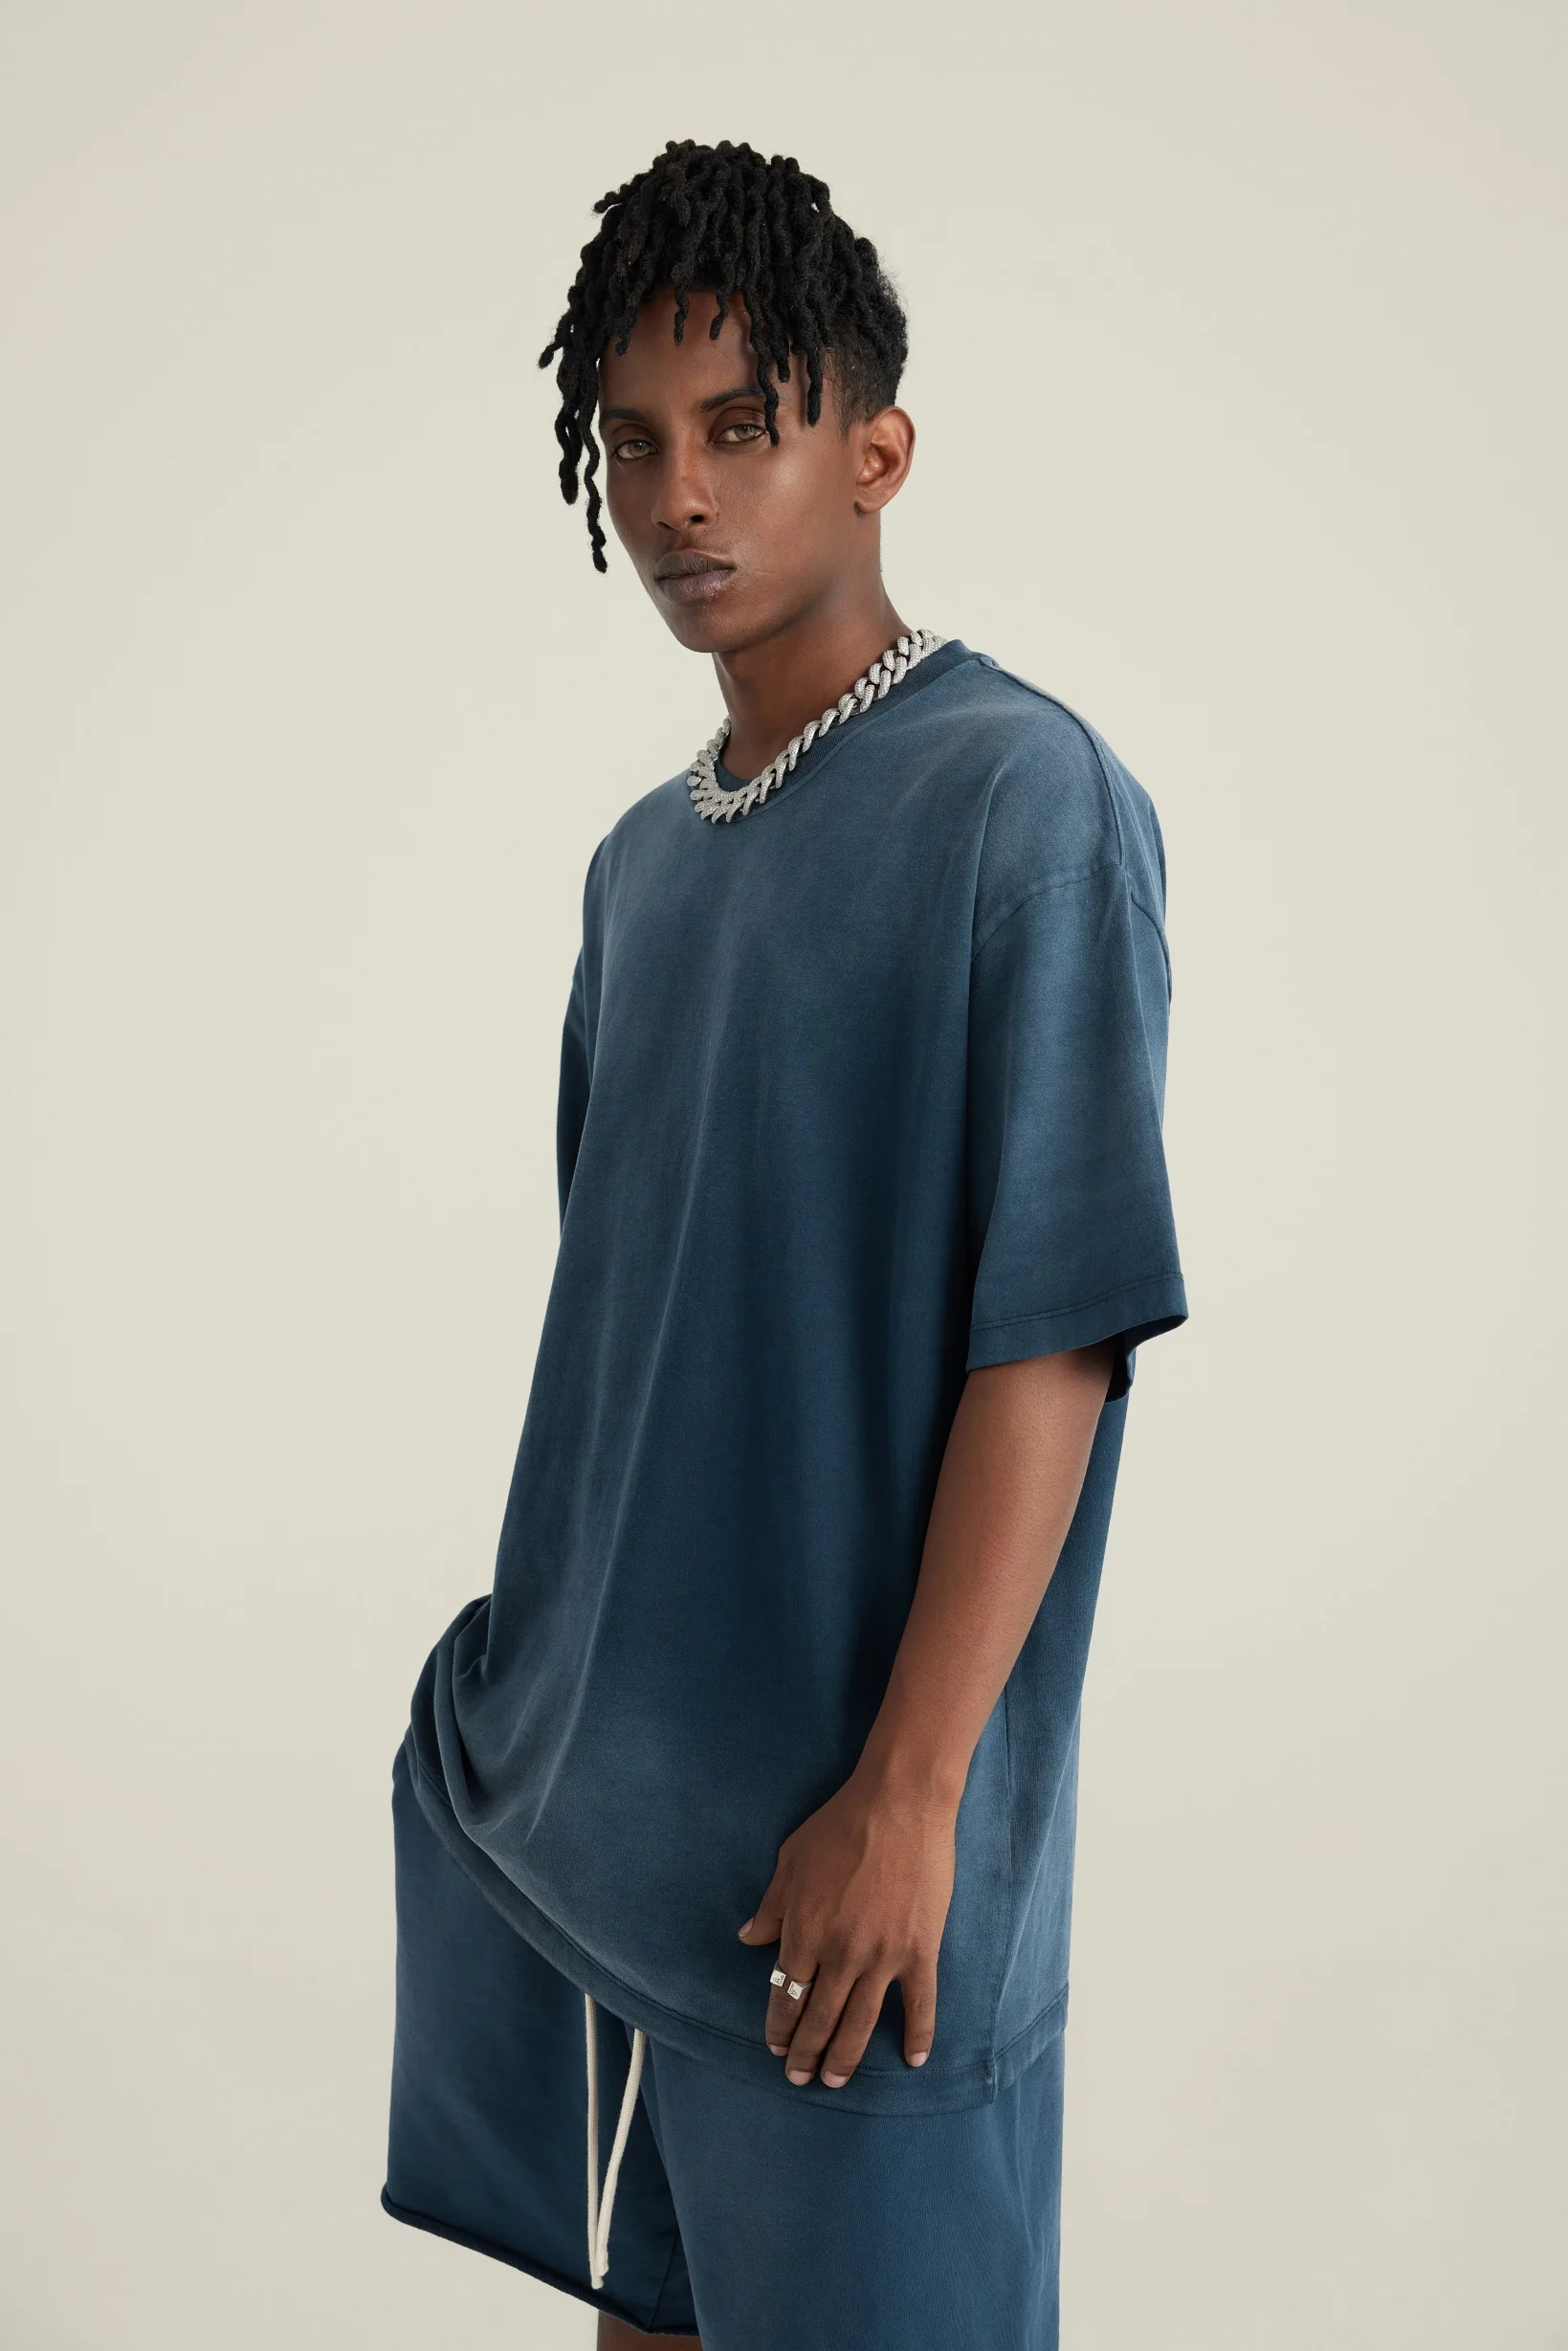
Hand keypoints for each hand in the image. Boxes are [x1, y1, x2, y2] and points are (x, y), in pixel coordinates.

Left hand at [736, 1763, 957, 2087]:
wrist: (899, 1804)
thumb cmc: (840, 1825)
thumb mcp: (790, 1860)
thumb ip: (772, 1906)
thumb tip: (749, 1939)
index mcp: (804, 1932)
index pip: (786, 1995)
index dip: (779, 2026)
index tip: (777, 2047)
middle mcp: (840, 1955)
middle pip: (819, 2018)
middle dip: (806, 2054)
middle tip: (800, 2078)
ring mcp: (883, 1957)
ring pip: (860, 2023)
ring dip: (845, 2058)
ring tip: (836, 2082)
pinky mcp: (920, 1951)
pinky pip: (920, 2004)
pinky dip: (918, 2035)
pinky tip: (913, 2061)